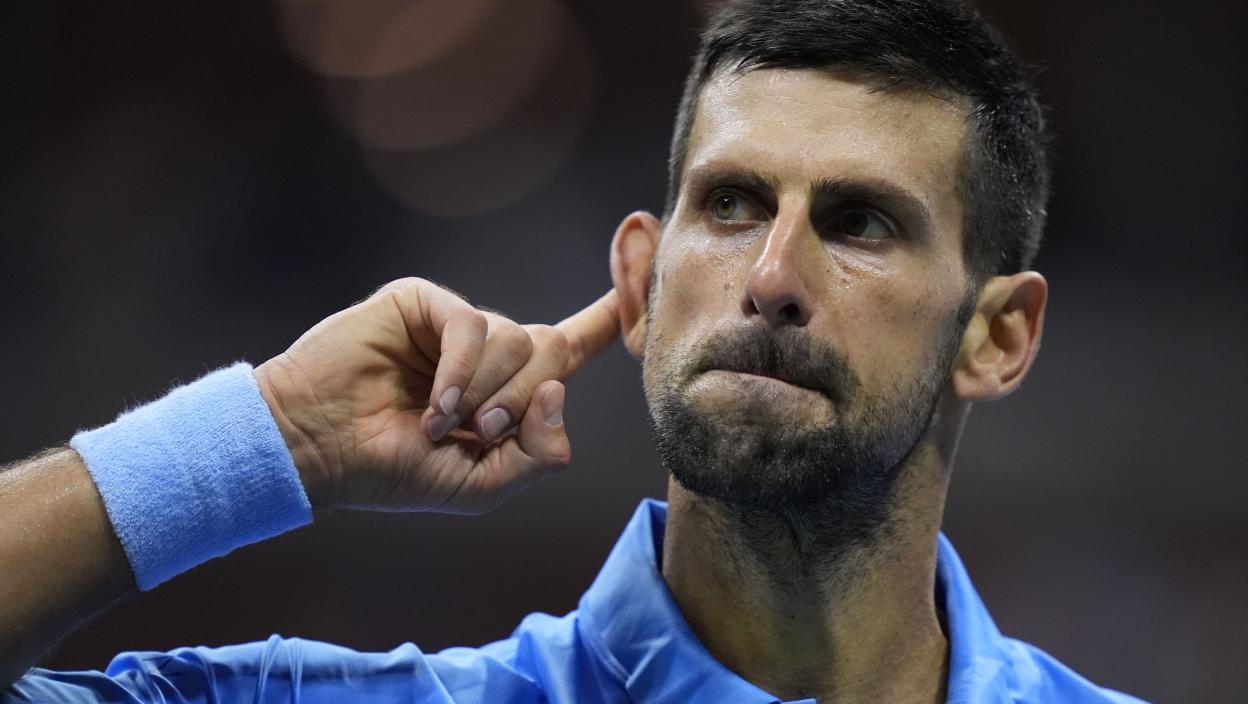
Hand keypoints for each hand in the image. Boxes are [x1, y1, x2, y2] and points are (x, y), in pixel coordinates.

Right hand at [253, 278, 618, 513]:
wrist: (318, 449)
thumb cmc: (394, 470)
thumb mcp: (483, 484)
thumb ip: (539, 454)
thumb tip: (559, 390)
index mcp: (509, 388)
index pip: (573, 344)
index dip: (611, 315)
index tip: (644, 273)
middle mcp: (489, 350)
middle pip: (553, 349)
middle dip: (524, 401)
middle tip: (480, 432)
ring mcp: (456, 324)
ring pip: (517, 341)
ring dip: (486, 394)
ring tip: (440, 423)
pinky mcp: (423, 303)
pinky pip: (472, 325)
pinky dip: (460, 373)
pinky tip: (433, 405)